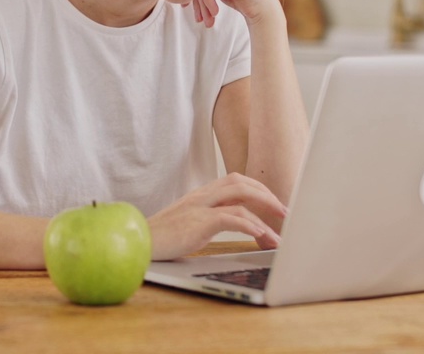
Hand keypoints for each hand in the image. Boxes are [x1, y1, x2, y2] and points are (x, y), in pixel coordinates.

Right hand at [146, 172, 287, 260]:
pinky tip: (260, 234)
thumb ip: (209, 217)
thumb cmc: (163, 237)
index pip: (235, 180)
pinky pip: (230, 218)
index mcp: (200, 194)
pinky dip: (249, 225)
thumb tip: (235, 224)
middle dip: (267, 196)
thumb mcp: (189, 222)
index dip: (258, 189)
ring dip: (264, 214)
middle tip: (284, 212)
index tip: (273, 203)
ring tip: (277, 232)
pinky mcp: (198, 222)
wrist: (139, 242)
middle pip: (241, 183)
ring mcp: (199, 207)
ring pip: (240, 197)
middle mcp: (201, 195)